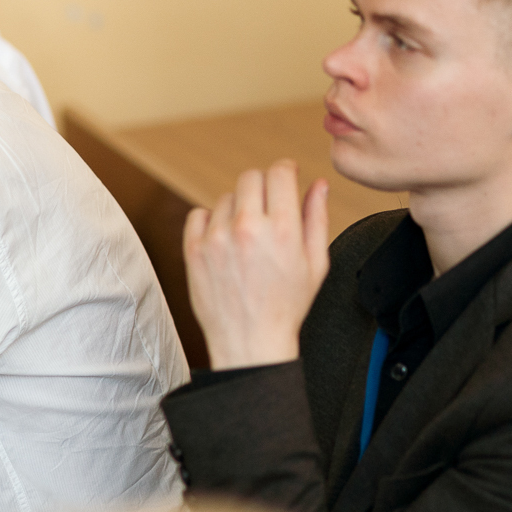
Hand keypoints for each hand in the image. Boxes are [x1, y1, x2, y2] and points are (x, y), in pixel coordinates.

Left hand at [183, 160, 329, 369]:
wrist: (250, 341)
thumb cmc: (286, 306)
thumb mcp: (315, 263)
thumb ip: (317, 218)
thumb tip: (318, 184)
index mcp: (283, 230)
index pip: (279, 172)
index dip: (286, 171)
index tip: (286, 177)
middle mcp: (248, 228)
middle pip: (251, 177)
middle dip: (263, 187)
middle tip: (268, 208)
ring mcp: (217, 238)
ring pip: (226, 198)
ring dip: (238, 208)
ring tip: (248, 238)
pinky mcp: (194, 249)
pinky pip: (199, 214)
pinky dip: (211, 221)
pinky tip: (225, 241)